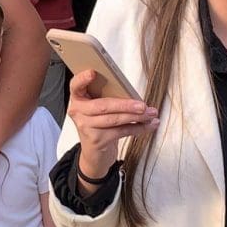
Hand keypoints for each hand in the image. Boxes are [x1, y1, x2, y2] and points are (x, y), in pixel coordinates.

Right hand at [67, 70, 156, 192]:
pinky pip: (121, 132)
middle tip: (143, 105)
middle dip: (126, 105)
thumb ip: (107, 98)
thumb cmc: (99, 125)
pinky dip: (138, 128)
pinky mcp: (96, 140)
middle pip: (103, 105)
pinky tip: (148, 125)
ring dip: (136, 117)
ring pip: (114, 119)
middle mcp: (78, 112)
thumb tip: (132, 94)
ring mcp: (86, 127)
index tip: (93, 72)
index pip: (75, 85)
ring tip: (151, 114)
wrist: (94, 154)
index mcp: (78, 98)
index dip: (82, 79)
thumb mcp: (98, 109)